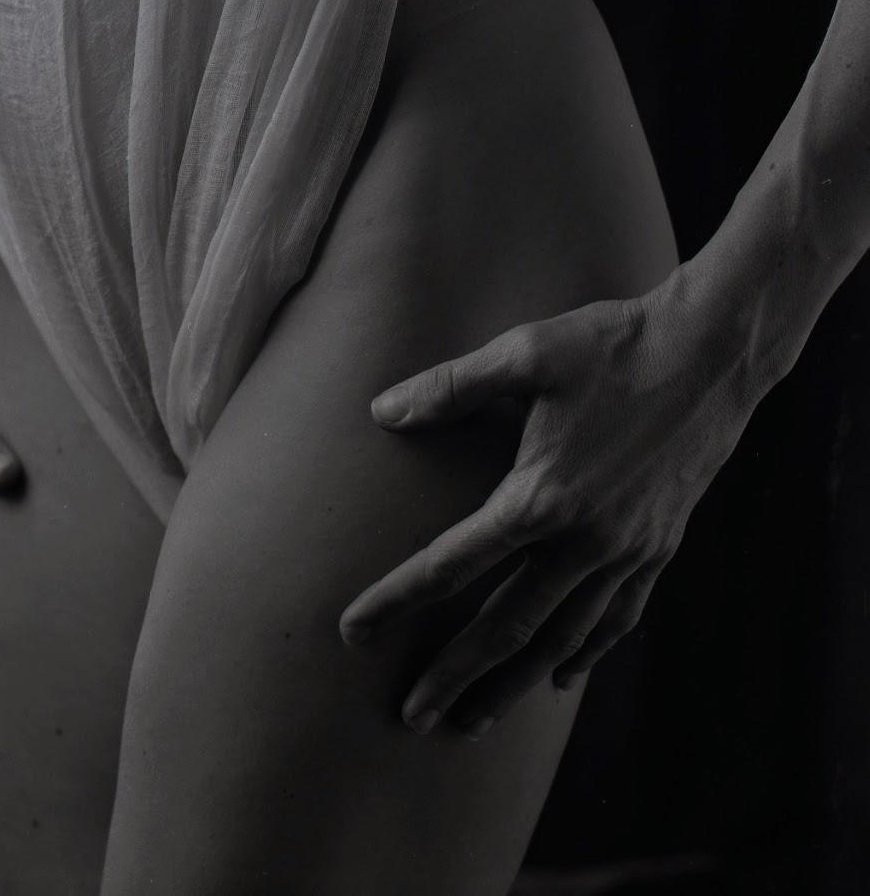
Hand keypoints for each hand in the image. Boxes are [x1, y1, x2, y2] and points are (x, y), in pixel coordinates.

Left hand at [338, 270, 757, 740]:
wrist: (713, 353)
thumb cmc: (612, 346)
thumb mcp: (524, 353)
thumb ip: (449, 387)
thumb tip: (383, 411)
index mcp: (540, 495)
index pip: (452, 564)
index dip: (397, 601)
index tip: (354, 633)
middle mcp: (584, 539)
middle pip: (506, 625)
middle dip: (455, 674)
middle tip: (413, 716)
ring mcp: (627, 550)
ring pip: (562, 638)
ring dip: (514, 683)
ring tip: (474, 720)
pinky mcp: (659, 547)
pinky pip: (617, 618)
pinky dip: (585, 652)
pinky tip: (561, 675)